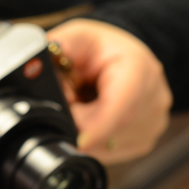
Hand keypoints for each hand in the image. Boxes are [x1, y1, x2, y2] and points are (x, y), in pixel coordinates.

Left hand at [47, 19, 172, 163]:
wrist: (128, 57)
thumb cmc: (103, 47)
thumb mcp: (79, 36)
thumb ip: (59, 48)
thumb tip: (34, 67)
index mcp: (140, 70)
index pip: (122, 106)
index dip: (99, 128)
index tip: (78, 141)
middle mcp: (154, 98)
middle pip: (112, 130)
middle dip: (81, 124)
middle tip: (69, 103)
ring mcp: (155, 122)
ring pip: (111, 145)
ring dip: (88, 134)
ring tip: (84, 105)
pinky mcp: (147, 139)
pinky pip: (114, 152)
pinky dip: (97, 141)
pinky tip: (95, 118)